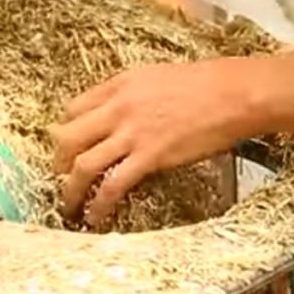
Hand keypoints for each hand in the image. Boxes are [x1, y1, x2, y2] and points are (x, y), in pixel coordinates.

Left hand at [51, 57, 268, 225]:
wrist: (234, 94)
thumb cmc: (207, 84)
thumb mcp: (158, 77)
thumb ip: (133, 95)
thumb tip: (123, 114)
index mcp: (119, 85)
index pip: (74, 108)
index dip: (66, 129)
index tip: (67, 145)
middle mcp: (118, 108)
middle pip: (68, 137)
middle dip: (58, 161)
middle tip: (60, 177)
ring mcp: (131, 133)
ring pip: (83, 165)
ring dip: (71, 189)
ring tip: (69, 206)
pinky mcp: (148, 157)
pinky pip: (112, 185)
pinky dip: (99, 204)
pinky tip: (97, 216)